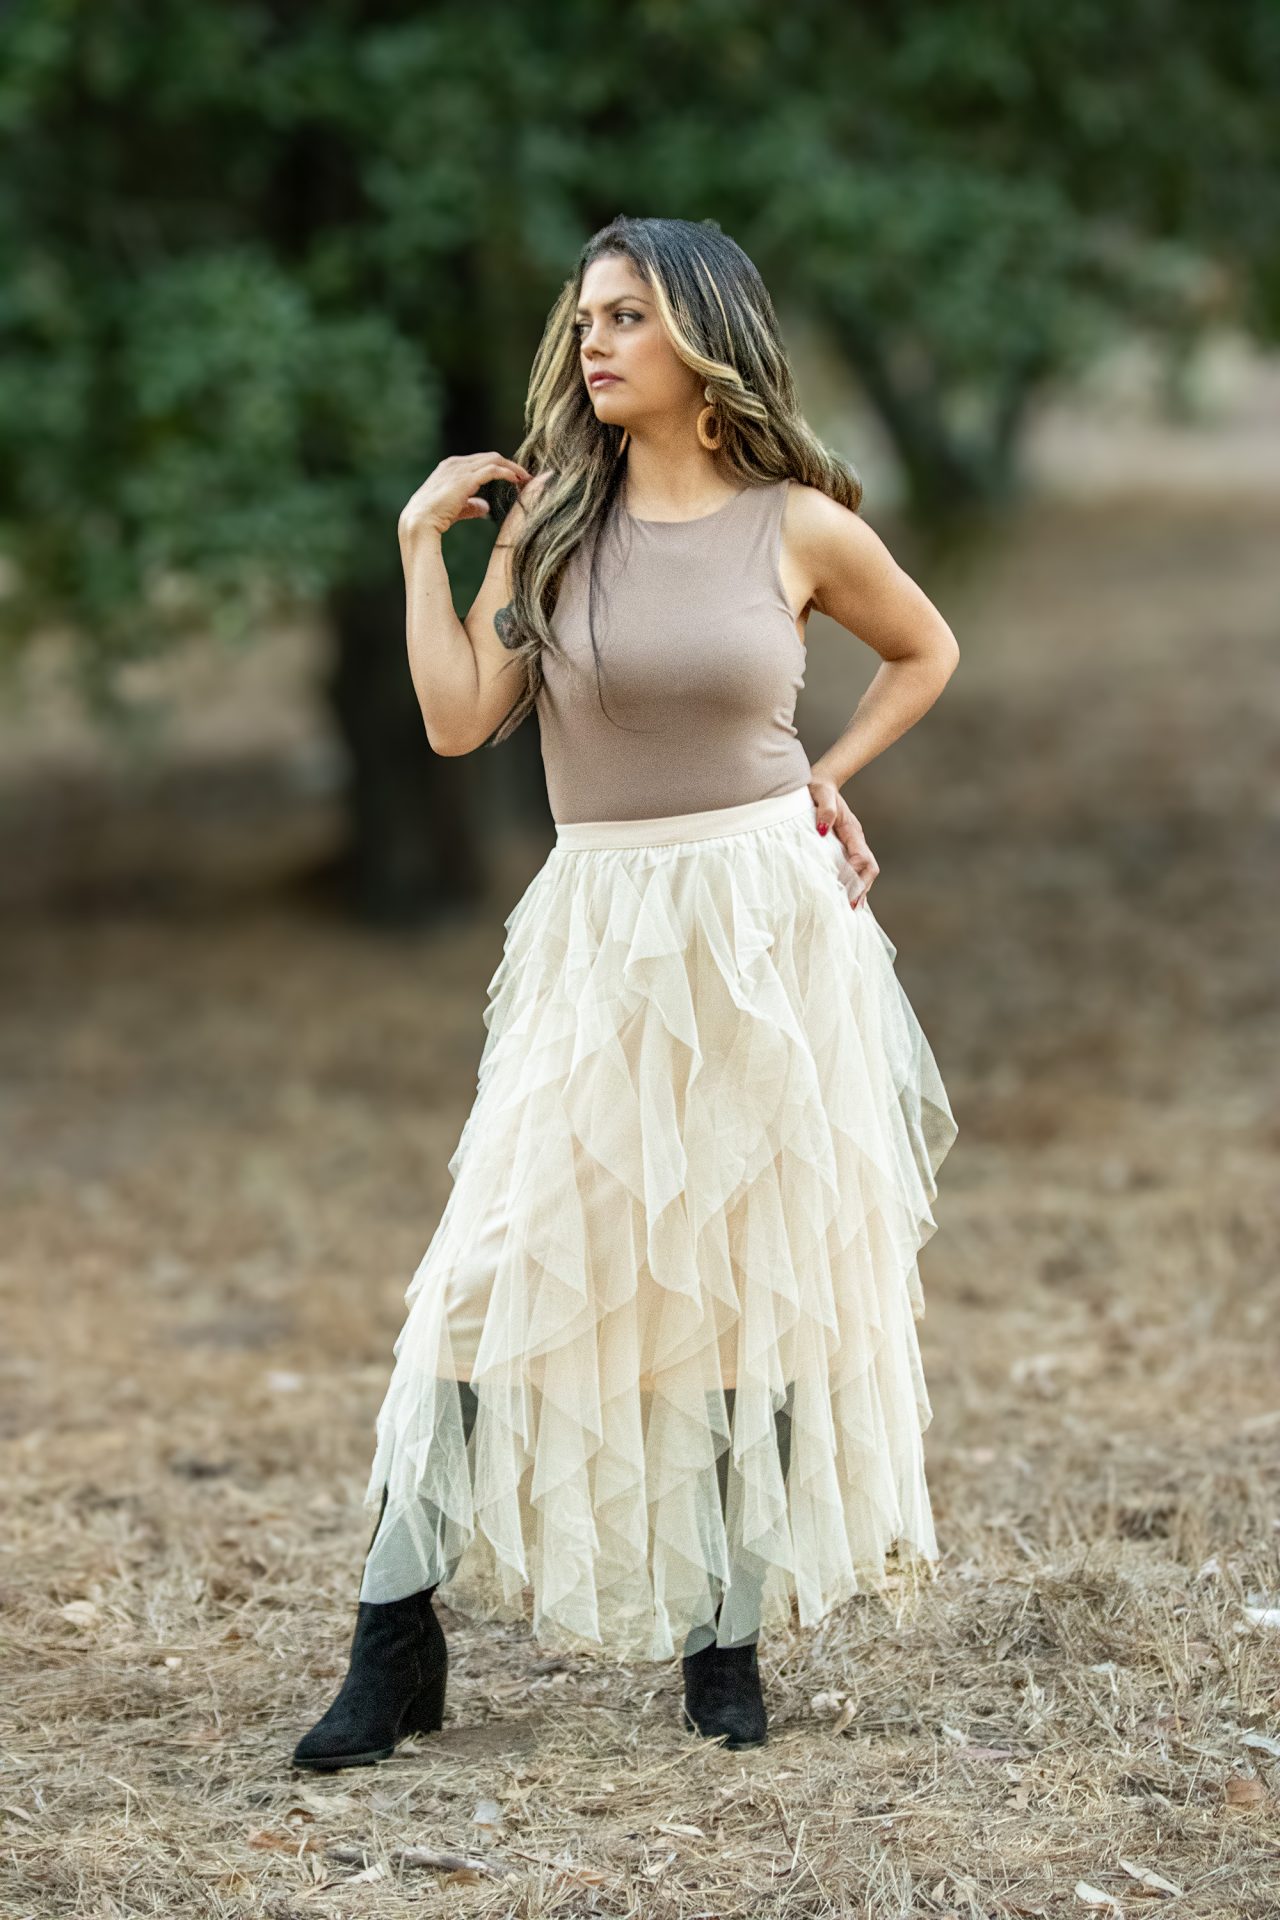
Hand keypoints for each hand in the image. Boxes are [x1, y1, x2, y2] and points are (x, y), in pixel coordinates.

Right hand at [399, 452, 533, 540]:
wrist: (419, 523)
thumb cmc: (434, 518)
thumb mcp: (456, 509)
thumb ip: (470, 505)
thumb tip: (485, 508)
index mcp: (450, 467)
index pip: (480, 461)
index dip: (499, 468)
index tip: (514, 478)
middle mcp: (455, 463)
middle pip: (489, 457)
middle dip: (509, 465)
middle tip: (526, 476)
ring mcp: (460, 469)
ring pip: (493, 460)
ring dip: (512, 467)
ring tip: (526, 478)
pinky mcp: (466, 478)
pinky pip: (492, 469)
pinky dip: (507, 472)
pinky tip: (517, 480)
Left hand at [807, 776, 877, 909]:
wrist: (821, 783)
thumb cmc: (818, 788)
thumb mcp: (820, 794)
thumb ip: (825, 810)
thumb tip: (823, 830)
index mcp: (853, 830)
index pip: (861, 857)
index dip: (855, 874)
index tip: (844, 890)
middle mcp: (856, 840)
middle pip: (869, 869)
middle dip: (861, 888)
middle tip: (850, 907)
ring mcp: (853, 845)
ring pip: (864, 872)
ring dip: (859, 890)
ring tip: (849, 910)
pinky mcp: (845, 849)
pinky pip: (855, 870)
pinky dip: (853, 886)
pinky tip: (845, 899)